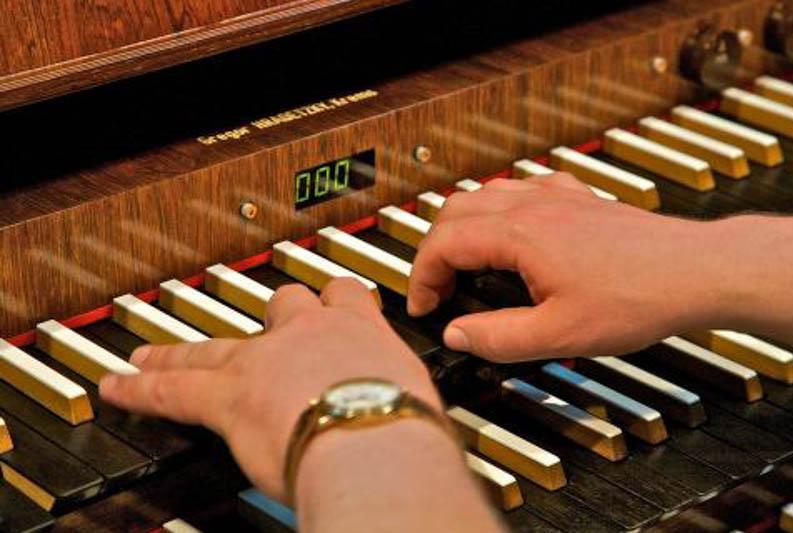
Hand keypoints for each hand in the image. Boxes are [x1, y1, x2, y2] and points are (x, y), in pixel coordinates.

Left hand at [99, 278, 439, 500]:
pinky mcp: (229, 394)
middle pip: (279, 305)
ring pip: (213, 344)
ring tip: (155, 350)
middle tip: (261, 323)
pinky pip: (173, 386)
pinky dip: (141, 387)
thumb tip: (409, 419)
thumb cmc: (405, 425)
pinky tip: (119, 385)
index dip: (334, 299)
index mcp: (361, 331)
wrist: (374, 438)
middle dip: (268, 315)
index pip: (344, 296)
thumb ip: (399, 396)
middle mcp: (311, 332)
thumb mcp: (415, 398)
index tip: (330, 303)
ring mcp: (265, 359)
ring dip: (182, 349)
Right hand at [407, 173, 727, 360]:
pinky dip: (501, 210)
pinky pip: (523, 189)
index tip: (424, 305)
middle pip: (455, 211)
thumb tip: (458, 334)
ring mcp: (557, 197)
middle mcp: (532, 205)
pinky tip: (514, 231)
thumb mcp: (558, 334)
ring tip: (466, 263)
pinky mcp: (578, 199)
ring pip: (485, 194)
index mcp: (519, 234)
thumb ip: (498, 337)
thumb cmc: (638, 296)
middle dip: (435, 250)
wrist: (695, 271)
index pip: (442, 244)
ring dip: (463, 227)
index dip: (421, 277)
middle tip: (439, 288)